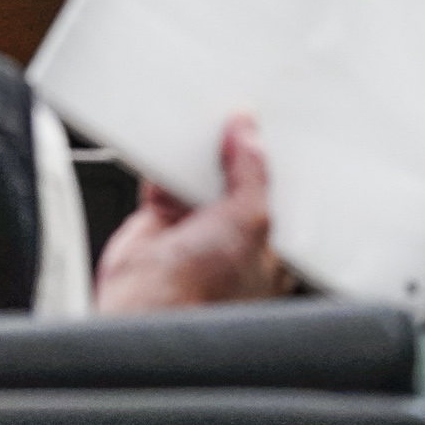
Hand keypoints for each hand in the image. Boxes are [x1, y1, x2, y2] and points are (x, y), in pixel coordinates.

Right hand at [94, 114, 291, 313]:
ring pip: (198, 173)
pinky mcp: (160, 216)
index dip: (272, 160)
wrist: (148, 304)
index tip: (268, 127)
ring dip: (196, 153)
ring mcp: (195, 225)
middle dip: (232, 150)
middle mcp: (233, 234)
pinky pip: (163, 178)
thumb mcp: (250, 218)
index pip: (276, 190)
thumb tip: (248, 131)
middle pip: (236, 176)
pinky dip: (163, 160)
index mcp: (269, 244)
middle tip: (232, 121)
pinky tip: (169, 143)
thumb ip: (252, 172)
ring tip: (202, 126)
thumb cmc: (209, 289)